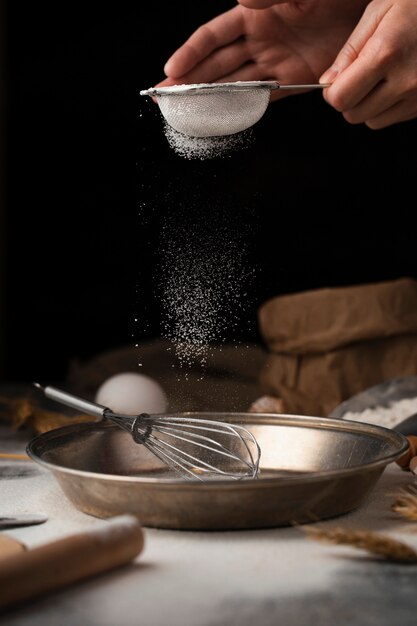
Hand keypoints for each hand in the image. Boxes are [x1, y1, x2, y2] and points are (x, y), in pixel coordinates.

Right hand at [158, 0, 367, 101]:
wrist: (368, 5)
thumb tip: (241, 2)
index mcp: (254, 15)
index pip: (213, 37)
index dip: (191, 54)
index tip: (171, 71)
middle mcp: (260, 40)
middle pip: (216, 64)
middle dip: (189, 81)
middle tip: (163, 97)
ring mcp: (276, 62)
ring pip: (234, 84)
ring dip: (209, 98)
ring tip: (185, 111)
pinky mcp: (294, 79)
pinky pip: (264, 97)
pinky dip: (244, 107)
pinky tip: (224, 116)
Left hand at [320, 0, 416, 127]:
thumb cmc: (415, 4)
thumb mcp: (378, 13)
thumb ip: (349, 51)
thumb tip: (327, 83)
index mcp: (386, 53)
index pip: (341, 98)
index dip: (331, 92)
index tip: (336, 80)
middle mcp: (405, 80)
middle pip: (354, 115)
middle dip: (349, 99)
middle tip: (359, 77)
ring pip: (373, 121)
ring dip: (369, 105)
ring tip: (382, 77)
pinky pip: (393, 118)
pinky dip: (388, 106)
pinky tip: (398, 81)